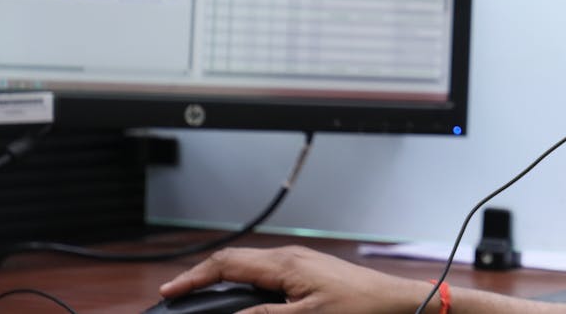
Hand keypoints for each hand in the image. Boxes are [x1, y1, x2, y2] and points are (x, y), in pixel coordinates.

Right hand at [159, 245, 434, 313]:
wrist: (396, 302)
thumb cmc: (358, 309)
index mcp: (285, 264)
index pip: (226, 264)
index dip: (193, 278)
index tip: (168, 291)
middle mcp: (291, 258)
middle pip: (235, 262)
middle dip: (203, 277)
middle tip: (178, 295)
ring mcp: (301, 264)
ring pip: (250, 268)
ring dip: (224, 280)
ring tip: (201, 296)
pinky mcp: (311, 274)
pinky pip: (268, 274)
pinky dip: (245, 284)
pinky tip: (242, 298)